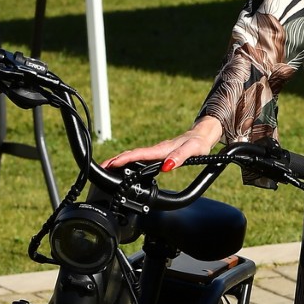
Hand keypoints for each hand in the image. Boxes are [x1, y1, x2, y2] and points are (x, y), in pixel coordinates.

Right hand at [103, 116, 221, 172]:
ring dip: (120, 160)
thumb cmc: (198, 144)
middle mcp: (156, 150)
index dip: (124, 159)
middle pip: (132, 155)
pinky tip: (125, 166)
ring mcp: (156, 152)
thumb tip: (166, 167)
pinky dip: (129, 161)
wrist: (202, 136)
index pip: (139, 154)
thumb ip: (179, 158)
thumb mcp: (192, 151)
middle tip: (101, 167)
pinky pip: (140, 158)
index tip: (112, 164)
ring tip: (107, 167)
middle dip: (116, 160)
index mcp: (161, 149)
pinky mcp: (158, 154)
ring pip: (135, 156)